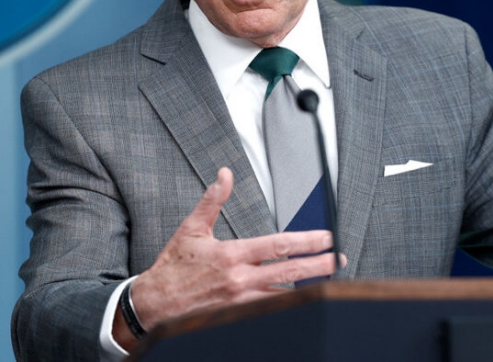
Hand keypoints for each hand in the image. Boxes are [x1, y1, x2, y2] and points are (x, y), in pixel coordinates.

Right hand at [113, 167, 339, 347]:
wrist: (154, 305)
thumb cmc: (173, 267)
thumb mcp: (191, 229)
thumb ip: (212, 201)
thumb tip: (224, 175)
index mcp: (231, 255)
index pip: (278, 246)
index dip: (306, 241)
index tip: (326, 238)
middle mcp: (240, 280)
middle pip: (290, 272)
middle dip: (319, 265)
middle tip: (338, 259)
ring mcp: (241, 302)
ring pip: (284, 294)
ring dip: (308, 286)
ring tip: (328, 279)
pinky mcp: (237, 317)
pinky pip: (269, 309)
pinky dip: (286, 302)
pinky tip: (301, 298)